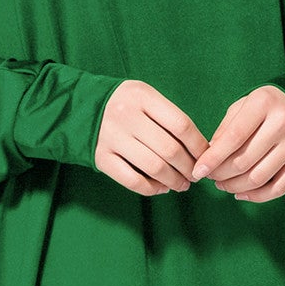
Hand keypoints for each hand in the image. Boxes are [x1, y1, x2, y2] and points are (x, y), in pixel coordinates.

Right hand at [94, 80, 209, 195]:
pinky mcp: (101, 158)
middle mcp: (125, 115)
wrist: (78, 108)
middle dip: (189, 167)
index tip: (206, 157)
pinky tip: (161, 188)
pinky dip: (151, 189)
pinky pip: (132, 180)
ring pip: (154, 167)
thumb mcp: (144, 97)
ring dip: (174, 181)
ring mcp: (111, 137)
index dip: (198, 145)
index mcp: (142, 96)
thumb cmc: (124, 104)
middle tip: (195, 175)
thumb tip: (199, 149)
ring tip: (182, 185)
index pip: (181, 124)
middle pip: (169, 149)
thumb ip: (168, 116)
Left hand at [189, 86, 284, 201]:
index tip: (197, 171)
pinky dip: (257, 196)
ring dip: (235, 187)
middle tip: (210, 177)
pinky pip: (279, 188)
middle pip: (244, 161)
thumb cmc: (265, 105)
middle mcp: (283, 123)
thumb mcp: (242, 106)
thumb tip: (208, 157)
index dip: (213, 158)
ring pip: (259, 178)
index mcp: (264, 103)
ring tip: (222, 184)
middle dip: (221, 174)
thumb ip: (225, 129)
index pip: (233, 138)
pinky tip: (241, 194)